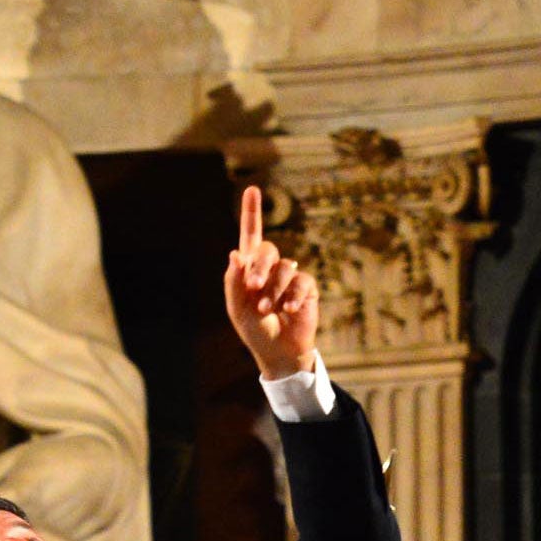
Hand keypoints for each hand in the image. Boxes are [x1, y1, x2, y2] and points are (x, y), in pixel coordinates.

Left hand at [223, 185, 318, 379]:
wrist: (278, 352)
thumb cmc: (255, 330)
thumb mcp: (237, 309)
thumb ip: (233, 283)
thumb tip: (235, 254)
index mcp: (250, 269)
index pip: (251, 236)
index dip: (251, 212)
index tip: (252, 189)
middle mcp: (271, 268)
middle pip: (267, 250)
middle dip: (259, 267)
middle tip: (254, 287)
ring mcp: (290, 277)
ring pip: (284, 269)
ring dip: (274, 291)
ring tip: (268, 310)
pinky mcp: (307, 288)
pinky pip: (302, 282)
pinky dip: (293, 297)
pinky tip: (289, 310)